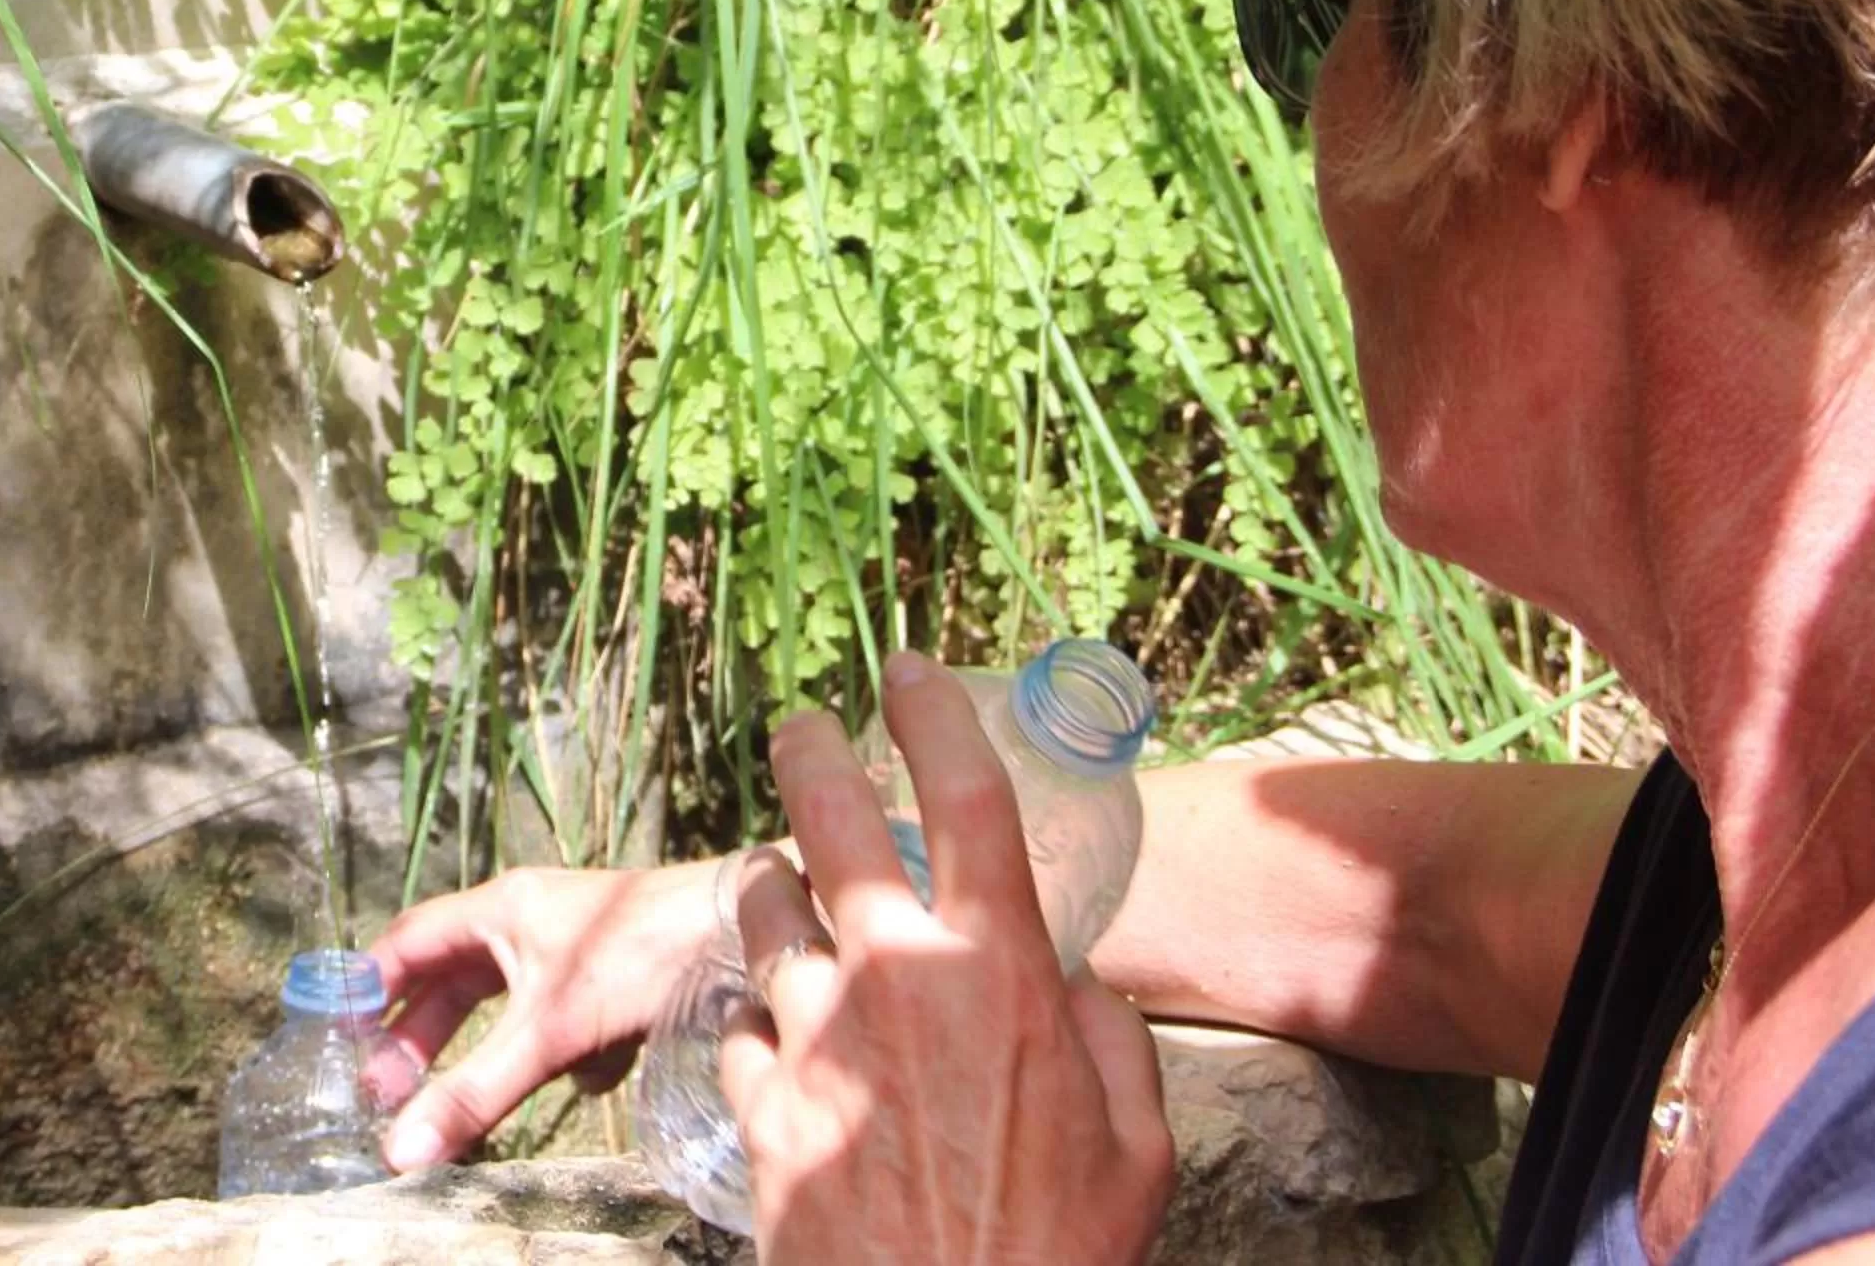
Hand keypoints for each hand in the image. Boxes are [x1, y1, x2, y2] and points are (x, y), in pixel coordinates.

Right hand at [365, 858, 721, 1171]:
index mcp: (501, 909)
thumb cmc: (642, 954)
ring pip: (513, 1006)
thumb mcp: (548, 1031)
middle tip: (388, 1088)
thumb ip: (475, 1092)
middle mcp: (531, 919)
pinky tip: (605, 1065)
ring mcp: (575, 948)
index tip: (337, 1030)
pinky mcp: (617, 976)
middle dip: (423, 1034)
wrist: (745, 932)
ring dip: (502, 1049)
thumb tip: (400, 1151)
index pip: (411, 941)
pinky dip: (579, 1050)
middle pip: (454, 980)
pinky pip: (571, 1020)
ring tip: (479, 1097)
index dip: (372, 984)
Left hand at [722, 650, 1173, 1263]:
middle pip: (829, 816)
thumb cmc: (1059, 1255)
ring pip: (763, 910)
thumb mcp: (1138, 1146)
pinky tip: (767, 1032)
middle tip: (800, 730)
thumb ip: (1106, 1042)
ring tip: (777, 884)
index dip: (934, 713)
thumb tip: (1066, 983)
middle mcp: (896, 980)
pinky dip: (751, 1018)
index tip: (908, 668)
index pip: (965, 795)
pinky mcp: (758, 1104)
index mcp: (1000, 971)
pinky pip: (737, 1026)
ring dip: (770, 887)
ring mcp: (815, 1037)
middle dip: (809, 752)